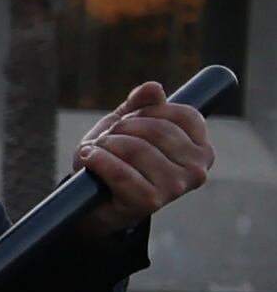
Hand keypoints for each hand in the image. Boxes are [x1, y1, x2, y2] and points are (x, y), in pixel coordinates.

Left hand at [73, 81, 218, 236]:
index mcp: (201, 149)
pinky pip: (120, 172)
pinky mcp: (149, 203)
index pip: (183, 115)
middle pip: (156, 129)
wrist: (94, 201)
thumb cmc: (117, 159)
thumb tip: (153, 87)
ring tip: (96, 150)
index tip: (129, 120)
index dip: (148, 111)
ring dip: (107, 145)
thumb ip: (141, 103)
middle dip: (122, 128)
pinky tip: (90, 159)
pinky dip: (99, 161)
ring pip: (136, 149)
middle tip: (106, 138)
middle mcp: (196, 170)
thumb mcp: (128, 125)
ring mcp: (175, 188)